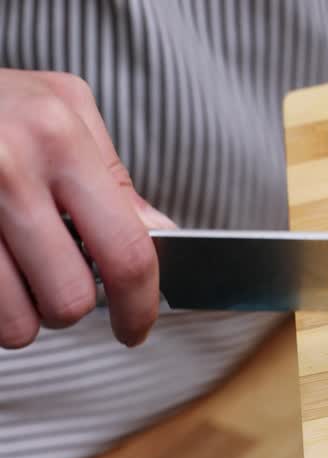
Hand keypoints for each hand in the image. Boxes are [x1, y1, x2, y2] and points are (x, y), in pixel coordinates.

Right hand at [0, 69, 168, 349]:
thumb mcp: (59, 109)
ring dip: (20, 315)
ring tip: (13, 274)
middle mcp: (8, 167)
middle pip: (68, 298)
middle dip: (68, 307)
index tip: (135, 327)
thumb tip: (162, 235)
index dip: (139, 306)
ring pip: (14, 320)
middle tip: (55, 284)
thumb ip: (112, 177)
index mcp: (58, 136)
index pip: (127, 251)